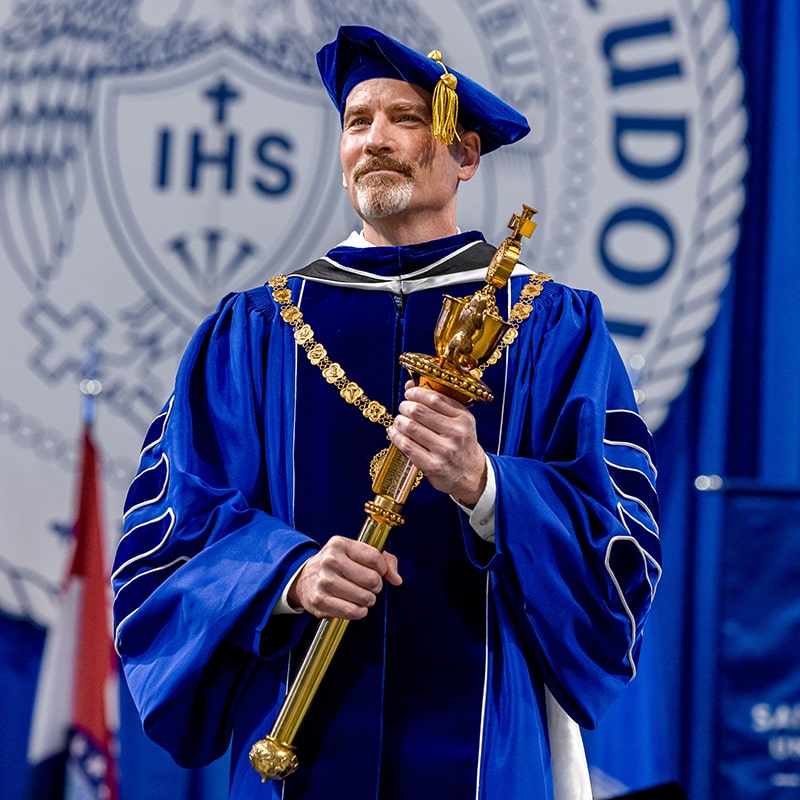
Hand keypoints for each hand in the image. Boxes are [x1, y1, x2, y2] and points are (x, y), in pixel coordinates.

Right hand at [287, 535, 401, 618]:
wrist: (303, 578)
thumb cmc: (336, 565)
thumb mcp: (355, 552)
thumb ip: (383, 559)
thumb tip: (396, 579)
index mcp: (340, 544)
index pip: (375, 558)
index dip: (383, 569)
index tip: (379, 572)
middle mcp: (330, 561)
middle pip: (373, 580)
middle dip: (376, 586)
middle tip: (368, 585)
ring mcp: (324, 582)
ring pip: (365, 597)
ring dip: (368, 600)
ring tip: (360, 595)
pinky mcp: (320, 601)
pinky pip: (353, 612)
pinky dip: (359, 612)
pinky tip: (354, 606)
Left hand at [388, 382, 486, 506]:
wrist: (471, 475)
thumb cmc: (461, 445)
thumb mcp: (459, 422)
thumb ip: (439, 403)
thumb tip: (411, 384)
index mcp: (464, 418)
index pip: (434, 399)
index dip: (416, 393)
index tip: (409, 393)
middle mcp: (456, 433)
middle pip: (419, 411)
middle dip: (405, 407)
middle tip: (403, 408)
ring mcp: (444, 450)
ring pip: (411, 428)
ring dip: (399, 421)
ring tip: (399, 421)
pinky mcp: (433, 466)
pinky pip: (407, 446)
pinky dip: (396, 437)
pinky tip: (394, 433)